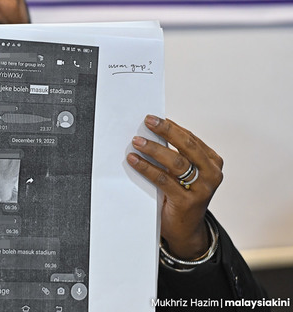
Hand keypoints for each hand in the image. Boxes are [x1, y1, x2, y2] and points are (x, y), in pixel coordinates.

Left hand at [127, 115, 223, 259]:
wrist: (185, 229)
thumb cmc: (181, 195)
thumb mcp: (183, 173)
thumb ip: (175, 155)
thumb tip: (151, 132)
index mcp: (212, 162)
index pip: (190, 139)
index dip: (171, 127)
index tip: (153, 118)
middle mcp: (212, 174)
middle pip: (186, 146)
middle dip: (165, 131)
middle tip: (147, 121)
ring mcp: (202, 189)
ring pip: (175, 162)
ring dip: (153, 149)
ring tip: (136, 141)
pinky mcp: (188, 202)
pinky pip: (164, 180)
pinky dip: (146, 168)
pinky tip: (134, 160)